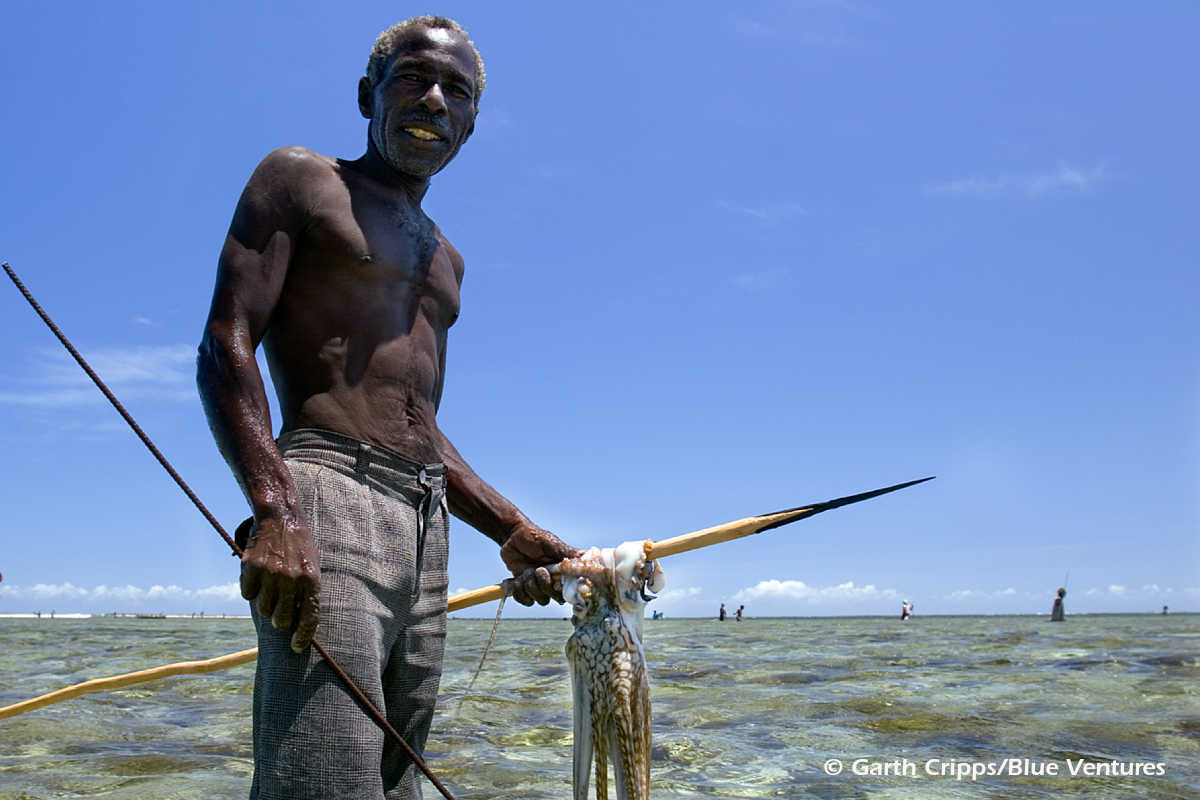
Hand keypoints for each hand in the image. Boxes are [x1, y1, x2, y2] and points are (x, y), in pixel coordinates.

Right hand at [240, 513, 320, 651]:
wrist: (280, 516)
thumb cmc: (299, 543)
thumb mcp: (312, 565)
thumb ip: (307, 591)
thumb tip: (300, 622)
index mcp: (311, 580)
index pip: (308, 618)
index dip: (302, 637)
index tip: (297, 648)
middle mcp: (292, 580)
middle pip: (282, 620)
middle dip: (280, 620)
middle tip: (279, 611)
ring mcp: (271, 575)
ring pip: (263, 609)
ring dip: (265, 603)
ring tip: (270, 585)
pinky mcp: (252, 569)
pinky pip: (247, 593)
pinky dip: (250, 589)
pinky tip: (257, 575)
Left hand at [500, 524, 582, 605]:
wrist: (512, 537)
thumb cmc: (535, 537)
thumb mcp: (553, 544)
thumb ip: (568, 553)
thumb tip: (587, 556)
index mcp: (564, 571)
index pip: (572, 589)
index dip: (565, 589)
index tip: (555, 581)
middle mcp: (554, 581)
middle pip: (556, 598)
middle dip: (544, 586)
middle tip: (538, 570)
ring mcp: (540, 586)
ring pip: (541, 600)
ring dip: (530, 587)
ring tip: (526, 572)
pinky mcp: (526, 589)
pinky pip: (526, 601)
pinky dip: (519, 592)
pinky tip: (517, 580)